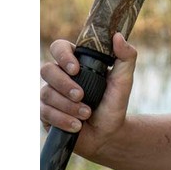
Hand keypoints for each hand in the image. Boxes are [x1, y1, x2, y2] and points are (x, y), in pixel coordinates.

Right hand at [40, 33, 136, 158]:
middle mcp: (60, 75)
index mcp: (77, 62)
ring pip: (46, 92)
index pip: (59, 48)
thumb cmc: (114, 102)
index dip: (63, 56)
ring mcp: (51, 94)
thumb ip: (126, 56)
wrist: (108, 134)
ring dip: (67, 105)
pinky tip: (76, 125)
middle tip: (81, 95)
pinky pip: (44, 112)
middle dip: (64, 84)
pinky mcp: (46, 113)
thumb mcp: (124, 79)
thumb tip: (117, 36)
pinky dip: (62, 119)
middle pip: (47, 69)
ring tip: (86, 114)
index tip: (76, 69)